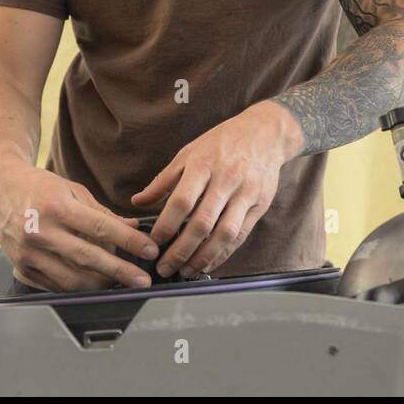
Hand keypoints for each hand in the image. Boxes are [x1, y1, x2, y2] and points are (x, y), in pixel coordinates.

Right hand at [0, 158, 161, 291]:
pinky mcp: (21, 268)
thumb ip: (102, 212)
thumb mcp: (72, 189)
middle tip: (141, 280)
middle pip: (87, 258)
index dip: (129, 241)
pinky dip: (76, 288)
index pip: (101, 227)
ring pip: (70, 279)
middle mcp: (40, 231)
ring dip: (100, 284)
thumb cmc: (39, 187)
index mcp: (57, 206)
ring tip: (118, 282)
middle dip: (120, 271)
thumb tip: (134, 227)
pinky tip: (92, 283)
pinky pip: (53, 286)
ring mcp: (28, 253)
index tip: (149, 250)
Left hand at [131, 100, 300, 278]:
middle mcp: (226, 179)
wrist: (266, 133)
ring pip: (224, 233)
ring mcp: (246, 193)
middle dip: (181, 250)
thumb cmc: (223, 142)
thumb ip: (163, 180)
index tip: (153, 242)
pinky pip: (241, 235)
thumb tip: (137, 202)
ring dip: (203, 257)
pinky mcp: (261, 204)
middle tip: (165, 267)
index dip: (166, 225)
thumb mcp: (189, 152)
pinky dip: (224, 253)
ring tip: (186, 271)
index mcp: (204, 164)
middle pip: (202, 222)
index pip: (182, 200)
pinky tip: (209, 263)